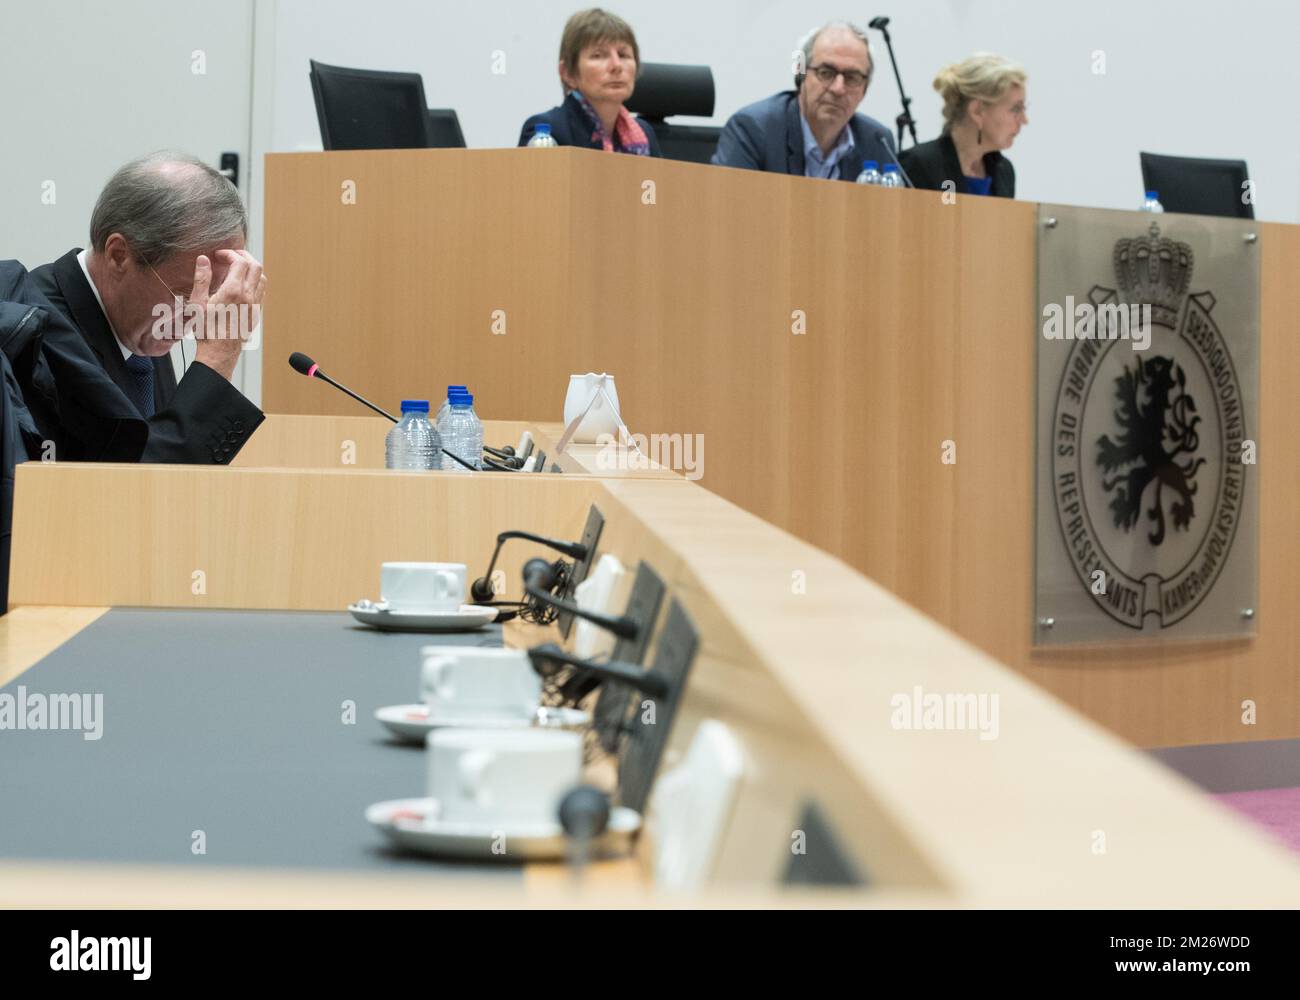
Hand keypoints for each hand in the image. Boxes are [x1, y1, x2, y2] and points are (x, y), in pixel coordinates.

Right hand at [191, 249, 265, 379]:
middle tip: (231, 256)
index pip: (240, 262)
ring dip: (251, 269)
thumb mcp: (198, 303)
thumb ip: (201, 279)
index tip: (219, 255)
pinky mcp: (256, 313)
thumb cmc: (207, 330)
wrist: (219, 352)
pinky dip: (254, 282)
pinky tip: (242, 284)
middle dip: (244, 256)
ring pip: (262, 278)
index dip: (230, 253)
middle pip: (256, 266)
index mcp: (233, 291)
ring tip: (237, 268)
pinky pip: (261, 292)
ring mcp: (255, 305)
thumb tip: (203, 260)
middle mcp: (248, 297)